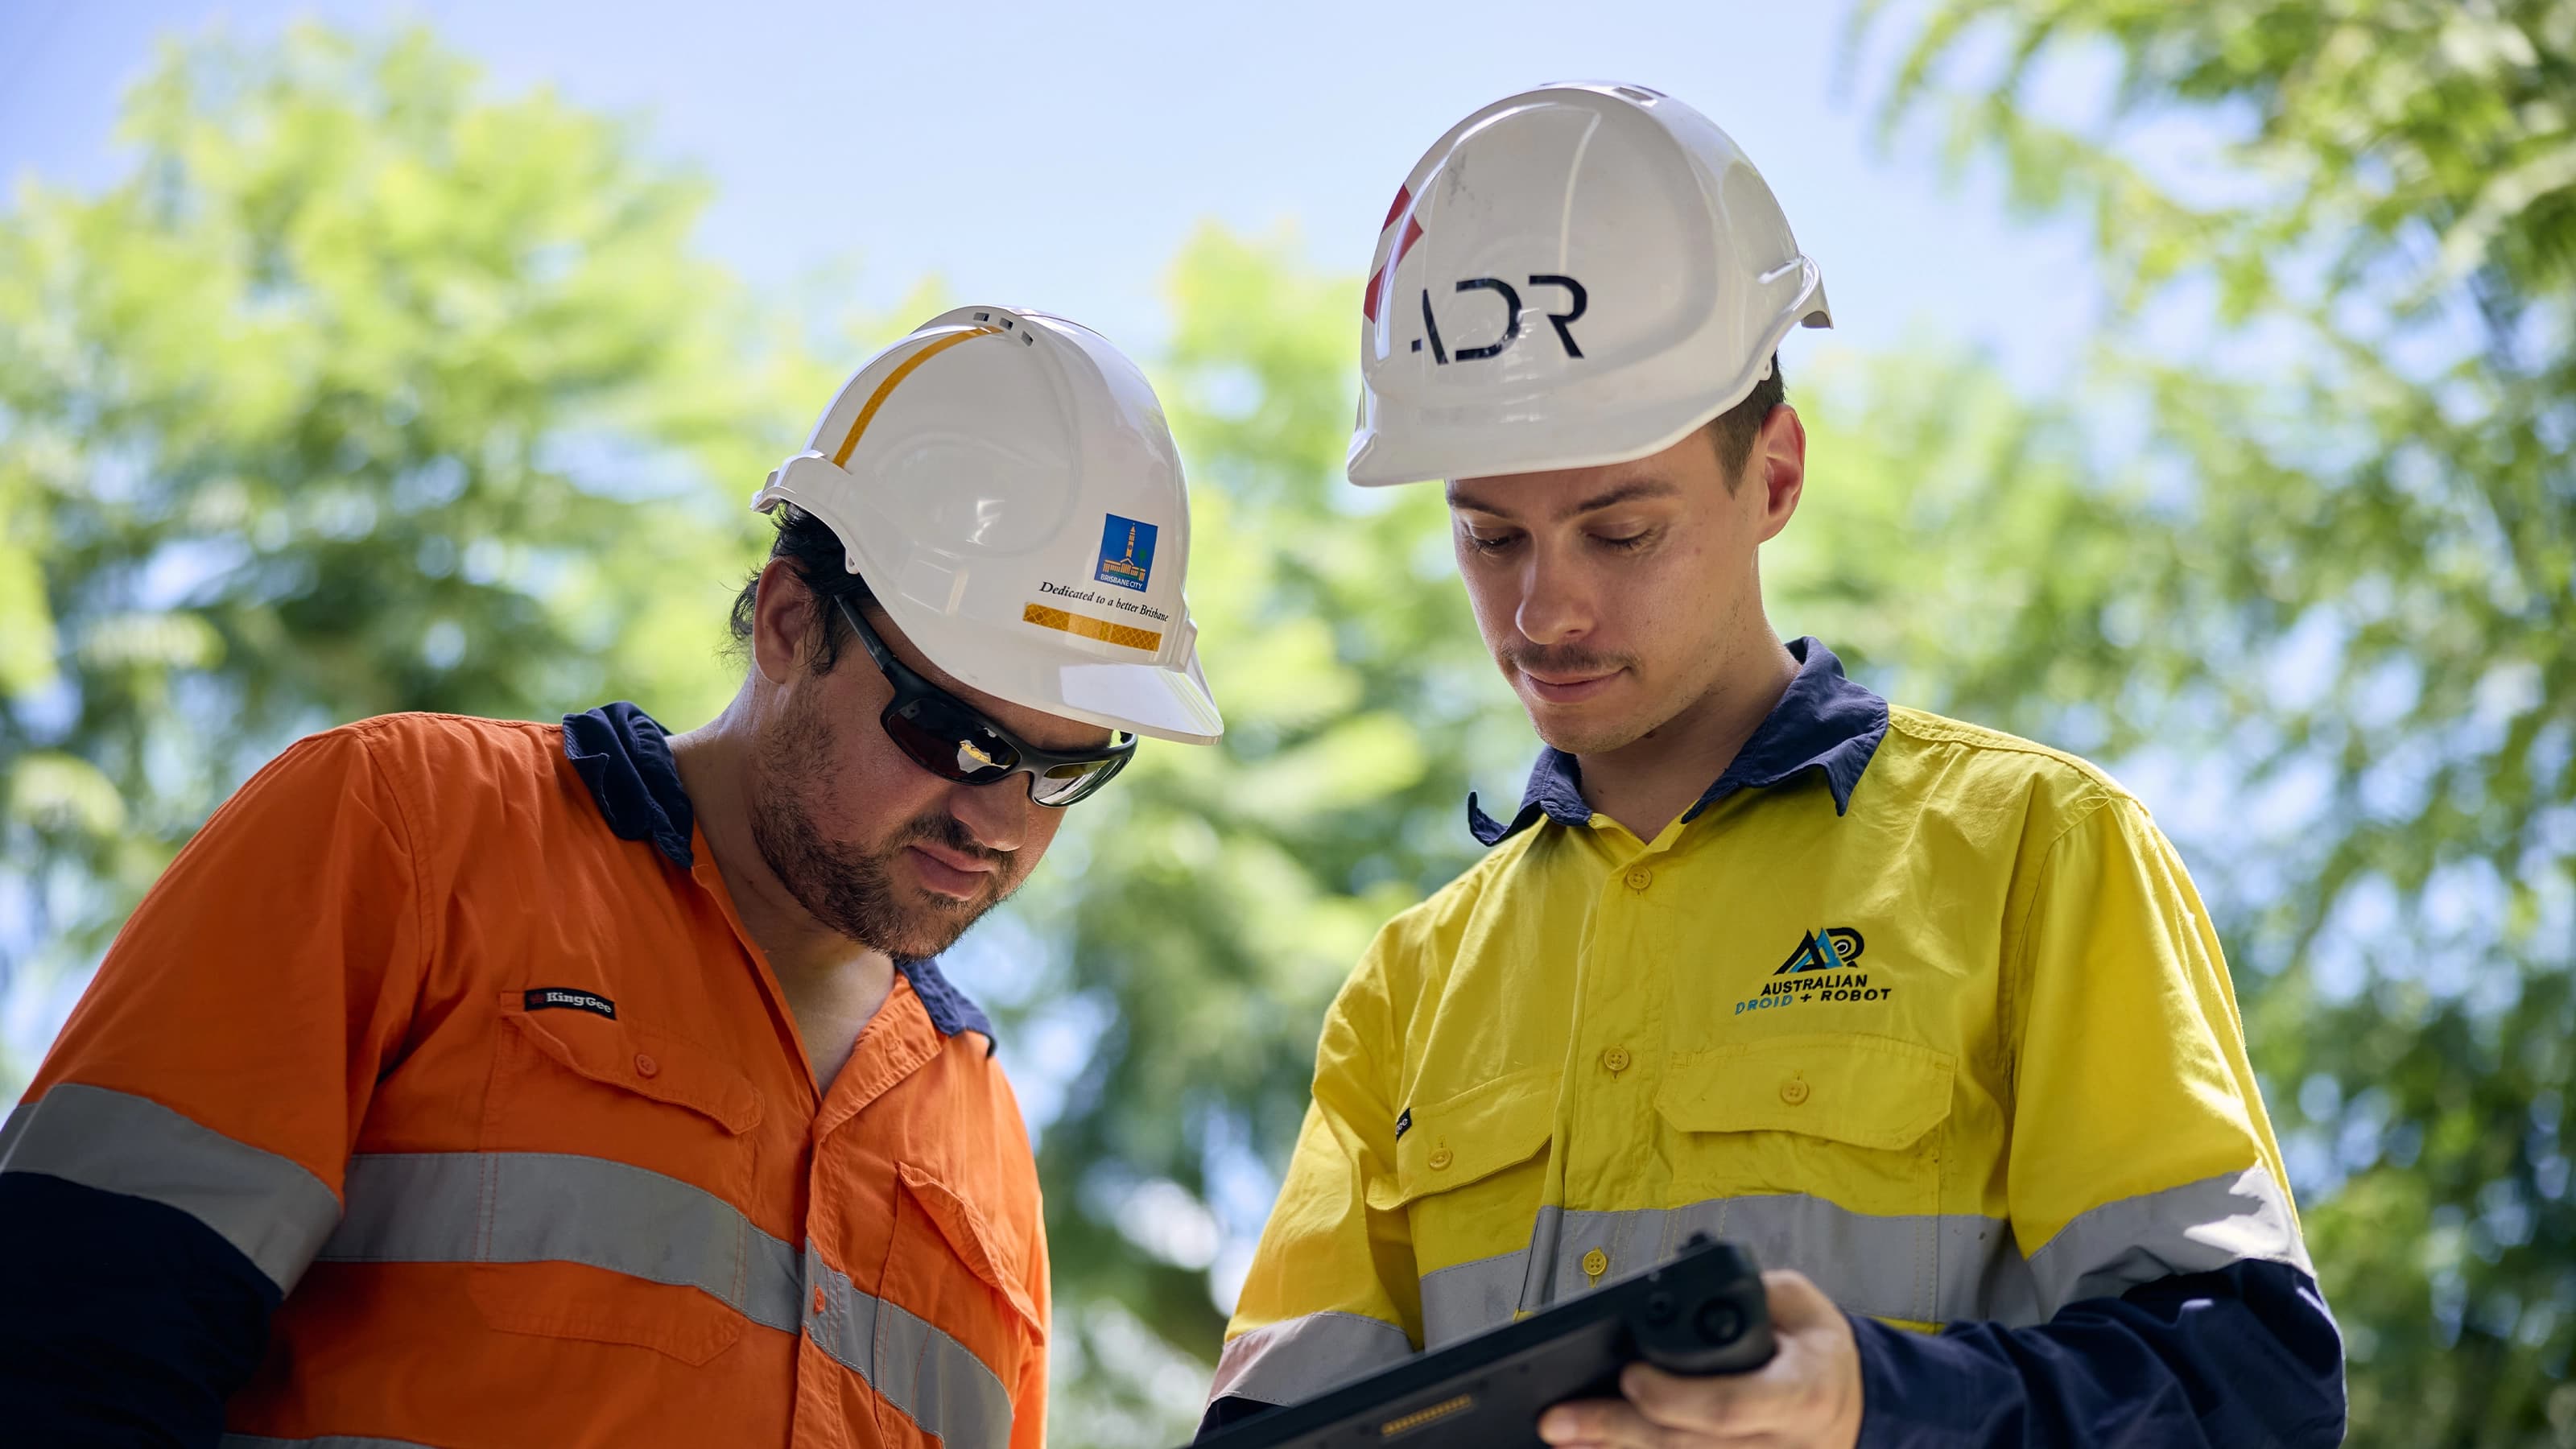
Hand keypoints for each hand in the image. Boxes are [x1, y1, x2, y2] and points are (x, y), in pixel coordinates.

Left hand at [1535, 1269, 1863, 1448]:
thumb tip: (1684, 1287)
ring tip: (1564, 1434)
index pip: (1729, 1406)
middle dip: (1617, 1429)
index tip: (1630, 1375)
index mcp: (1801, 1392)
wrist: (1857, 1406)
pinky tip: (1599, 1448)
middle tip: (1560, 1418)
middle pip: (1689, 1444)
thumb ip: (1752, 1294)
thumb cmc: (1821, 1351)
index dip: (1673, 1398)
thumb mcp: (1803, 1304)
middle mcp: (1781, 1444)